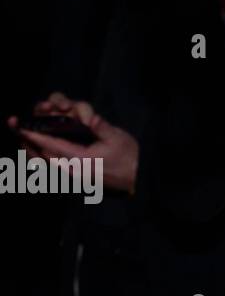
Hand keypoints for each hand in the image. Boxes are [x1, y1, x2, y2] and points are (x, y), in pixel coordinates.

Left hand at [8, 92, 138, 193]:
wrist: (136, 179)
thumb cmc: (129, 158)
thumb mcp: (117, 139)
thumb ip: (100, 127)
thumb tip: (88, 117)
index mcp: (80, 160)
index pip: (52, 146)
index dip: (36, 135)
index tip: (21, 127)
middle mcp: (72, 169)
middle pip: (42, 156)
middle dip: (28, 141)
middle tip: (17, 127)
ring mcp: (72, 174)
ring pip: (45, 162)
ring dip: (33, 149)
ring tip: (23, 138)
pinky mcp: (75, 174)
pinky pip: (53, 165)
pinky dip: (42, 156)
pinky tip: (39, 149)